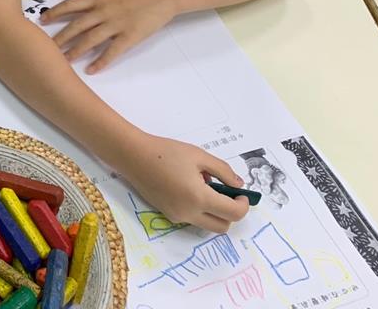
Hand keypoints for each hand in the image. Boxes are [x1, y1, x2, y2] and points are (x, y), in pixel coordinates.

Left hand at [41, 0, 177, 72]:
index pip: (71, 5)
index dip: (55, 13)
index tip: (42, 21)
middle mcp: (104, 12)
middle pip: (77, 25)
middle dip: (61, 37)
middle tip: (46, 48)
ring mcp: (116, 25)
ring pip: (91, 39)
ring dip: (76, 51)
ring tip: (63, 61)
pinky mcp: (129, 37)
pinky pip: (113, 51)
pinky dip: (102, 61)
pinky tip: (92, 70)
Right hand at [122, 134, 249, 231]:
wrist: (134, 156)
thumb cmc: (166, 152)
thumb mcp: (199, 156)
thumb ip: (223, 171)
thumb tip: (239, 185)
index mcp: (199, 198)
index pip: (233, 214)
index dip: (243, 205)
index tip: (242, 193)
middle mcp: (189, 213)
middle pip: (223, 226)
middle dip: (231, 213)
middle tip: (227, 194)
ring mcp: (178, 217)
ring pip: (208, 224)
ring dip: (215, 212)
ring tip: (205, 187)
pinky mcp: (168, 215)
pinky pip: (193, 219)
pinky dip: (200, 210)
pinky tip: (189, 189)